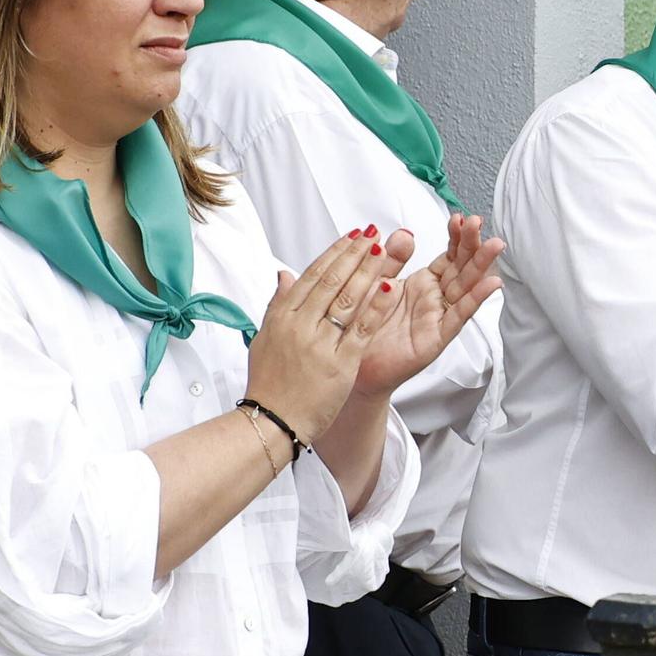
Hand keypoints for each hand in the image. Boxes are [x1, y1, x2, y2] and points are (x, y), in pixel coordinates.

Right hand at [242, 227, 407, 442]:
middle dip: (354, 254)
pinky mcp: (340, 362)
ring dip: (367, 270)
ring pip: (347, 298)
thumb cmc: (269, 384)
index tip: (351, 236)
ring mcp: (320, 343)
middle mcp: (300, 325)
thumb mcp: (264, 338)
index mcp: (283, 317)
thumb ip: (277, 304)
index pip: (312, 275)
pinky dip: (377, 305)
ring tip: (384, 250)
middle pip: (331, 281)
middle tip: (372, 234)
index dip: (334, 253)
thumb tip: (284, 274)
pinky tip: (391, 285)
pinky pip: (362, 328)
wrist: (271, 422)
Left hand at [354, 213, 503, 399]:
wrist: (351, 362)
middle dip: (473, 245)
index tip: (461, 218)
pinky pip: (458, 317)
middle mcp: (435, 299)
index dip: (457, 237)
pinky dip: (475, 300)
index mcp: (424, 284)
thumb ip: (392, 259)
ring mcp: (438, 318)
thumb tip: (405, 233)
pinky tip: (489, 284)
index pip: (448, 255)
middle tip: (479, 223)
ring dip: (481, 266)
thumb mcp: (376, 282)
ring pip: (465, 288)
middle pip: (462, 267)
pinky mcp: (435, 338)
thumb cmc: (364, 325)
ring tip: (494, 245)